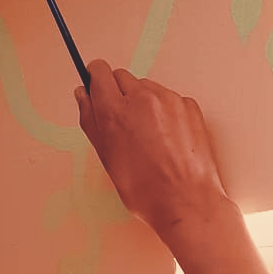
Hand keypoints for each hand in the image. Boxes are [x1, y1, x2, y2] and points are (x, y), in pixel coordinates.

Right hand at [74, 60, 231, 239]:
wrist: (186, 201)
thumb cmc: (146, 188)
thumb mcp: (106, 156)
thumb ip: (91, 119)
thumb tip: (83, 95)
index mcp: (115, 111)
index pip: (99, 72)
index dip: (96, 79)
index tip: (97, 86)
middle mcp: (142, 98)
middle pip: (122, 77)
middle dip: (118, 93)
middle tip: (122, 121)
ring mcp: (169, 100)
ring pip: (147, 88)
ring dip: (143, 103)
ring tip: (148, 136)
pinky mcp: (188, 105)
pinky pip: (169, 98)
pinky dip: (165, 111)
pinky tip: (166, 138)